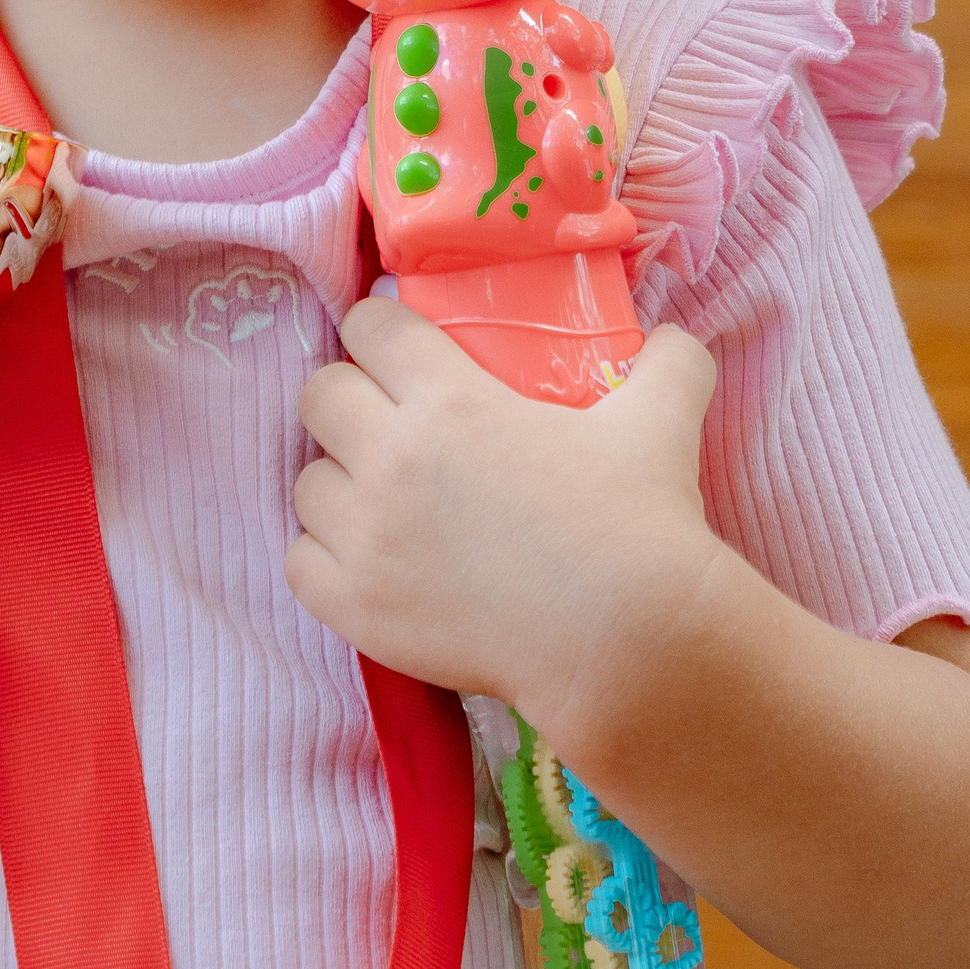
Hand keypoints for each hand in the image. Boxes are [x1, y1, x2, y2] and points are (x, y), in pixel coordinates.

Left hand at [289, 297, 721, 744]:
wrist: (624, 640)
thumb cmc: (638, 522)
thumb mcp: (661, 420)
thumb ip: (667, 363)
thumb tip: (670, 337)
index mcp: (449, 398)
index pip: (370, 328)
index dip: (383, 333)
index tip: (402, 351)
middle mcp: (391, 458)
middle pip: (321, 395)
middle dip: (351, 399)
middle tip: (390, 423)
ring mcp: (365, 537)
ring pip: (307, 482)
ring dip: (340, 483)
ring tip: (385, 500)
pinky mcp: (355, 607)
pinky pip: (299, 563)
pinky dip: (327, 558)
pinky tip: (370, 561)